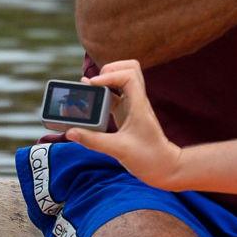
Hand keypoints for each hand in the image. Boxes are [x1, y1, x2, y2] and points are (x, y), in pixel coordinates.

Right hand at [64, 60, 184, 187]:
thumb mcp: (119, 150)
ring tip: (89, 89)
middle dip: (108, 70)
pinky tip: (90, 102)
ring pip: (122, 80)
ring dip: (105, 80)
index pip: (129, 75)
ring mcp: (132, 106)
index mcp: (139, 105)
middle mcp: (137, 101)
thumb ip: (94, 141)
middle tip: (94, 83)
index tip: (94, 85)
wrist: (165, 167)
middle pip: (128, 69)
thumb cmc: (149, 158)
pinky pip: (115, 96)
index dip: (110, 74)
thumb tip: (71, 132)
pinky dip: (102, 94)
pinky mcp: (127, 114)